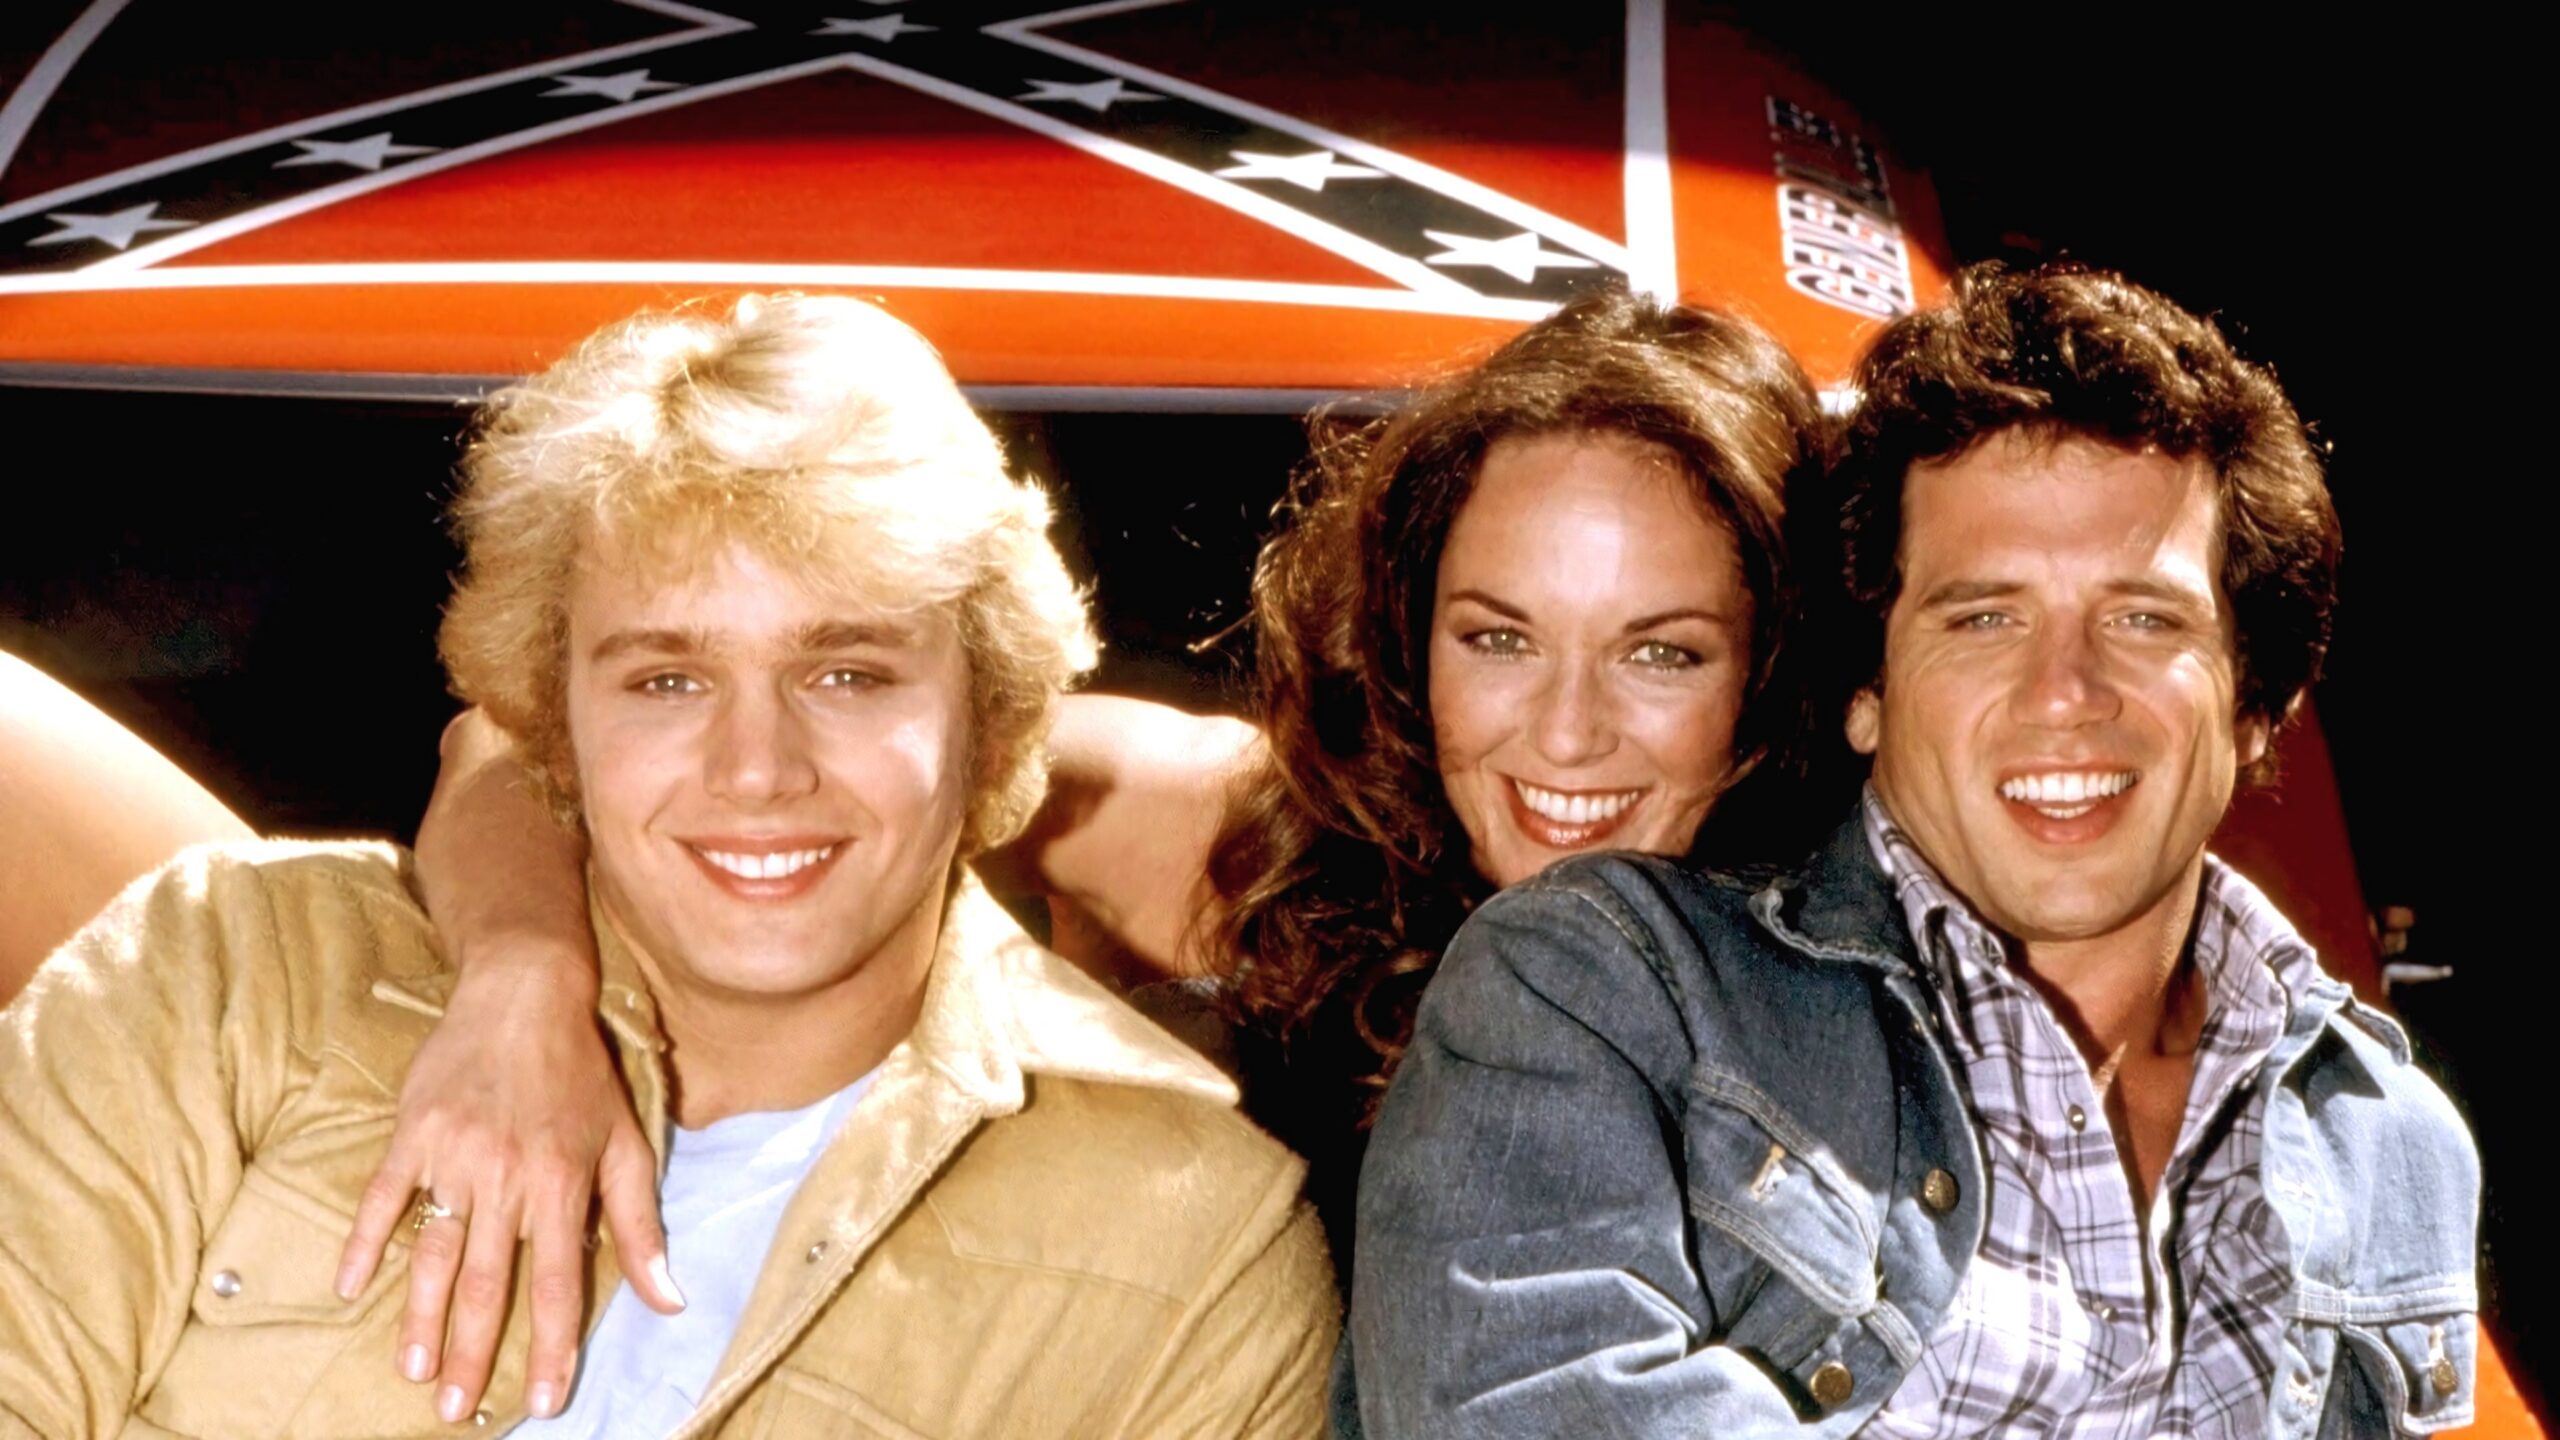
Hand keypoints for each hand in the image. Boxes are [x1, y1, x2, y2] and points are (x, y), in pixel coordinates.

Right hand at [334, 949, 678, 1421]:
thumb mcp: (627, 1143)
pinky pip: (382, 1198)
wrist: (525, 994)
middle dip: (471, 1352)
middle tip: (455, 1410)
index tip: (543, 1399)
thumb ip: (642, 1225)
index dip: (551, 1346)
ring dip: (419, 1316)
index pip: (557, 1283)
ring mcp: (455, 1156)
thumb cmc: (582, 1075)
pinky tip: (348, 1287)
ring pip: (434, 1251)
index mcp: (564, 1183)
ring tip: (411, 1370)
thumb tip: (671, 1300)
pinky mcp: (412, 1134)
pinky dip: (364, 1243)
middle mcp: (509, 1177)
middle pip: (488, 1282)